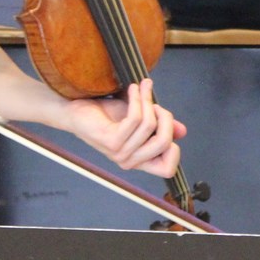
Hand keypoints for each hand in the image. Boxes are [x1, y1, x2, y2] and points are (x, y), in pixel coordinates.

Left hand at [63, 78, 184, 177]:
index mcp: (139, 160)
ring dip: (148, 102)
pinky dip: (137, 99)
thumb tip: (182, 131)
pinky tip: (133, 89)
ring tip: (141, 90)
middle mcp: (130, 161)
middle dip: (165, 117)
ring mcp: (120, 154)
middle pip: (165, 143)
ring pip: (150, 125)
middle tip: (155, 103)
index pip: (167, 170)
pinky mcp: (111, 142)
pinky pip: (136, 119)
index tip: (165, 126)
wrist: (78, 108)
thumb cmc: (107, 114)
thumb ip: (161, 126)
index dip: (174, 148)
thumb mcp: (142, 119)